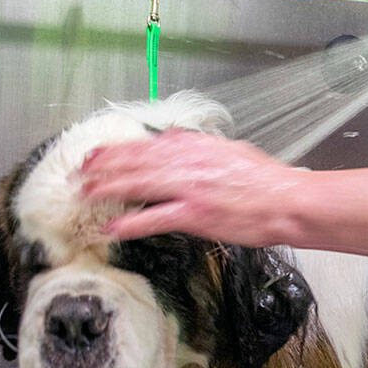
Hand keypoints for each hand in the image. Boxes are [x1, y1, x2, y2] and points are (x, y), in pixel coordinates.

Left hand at [79, 130, 302, 244]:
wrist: (287, 202)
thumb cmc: (266, 181)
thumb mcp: (231, 151)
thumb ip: (200, 146)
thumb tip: (175, 140)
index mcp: (197, 146)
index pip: (148, 144)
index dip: (118, 149)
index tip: (99, 152)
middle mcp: (189, 163)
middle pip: (136, 161)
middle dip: (104, 167)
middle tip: (80, 171)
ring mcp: (190, 189)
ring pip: (138, 185)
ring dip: (109, 189)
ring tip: (87, 194)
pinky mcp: (195, 214)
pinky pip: (154, 218)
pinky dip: (131, 224)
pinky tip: (113, 228)